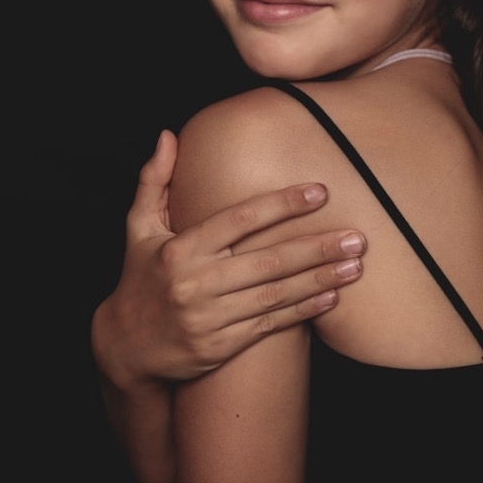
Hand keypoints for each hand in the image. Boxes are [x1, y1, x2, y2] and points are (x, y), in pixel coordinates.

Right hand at [92, 130, 365, 388]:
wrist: (126, 347)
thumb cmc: (139, 278)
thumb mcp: (137, 229)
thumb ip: (154, 181)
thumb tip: (168, 135)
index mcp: (180, 249)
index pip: (239, 220)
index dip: (281, 205)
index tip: (320, 192)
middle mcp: (195, 284)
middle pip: (267, 262)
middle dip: (315, 248)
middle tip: (357, 236)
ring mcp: (209, 318)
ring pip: (274, 295)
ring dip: (319, 280)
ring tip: (354, 265)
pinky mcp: (221, 346)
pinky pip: (270, 325)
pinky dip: (302, 311)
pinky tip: (332, 297)